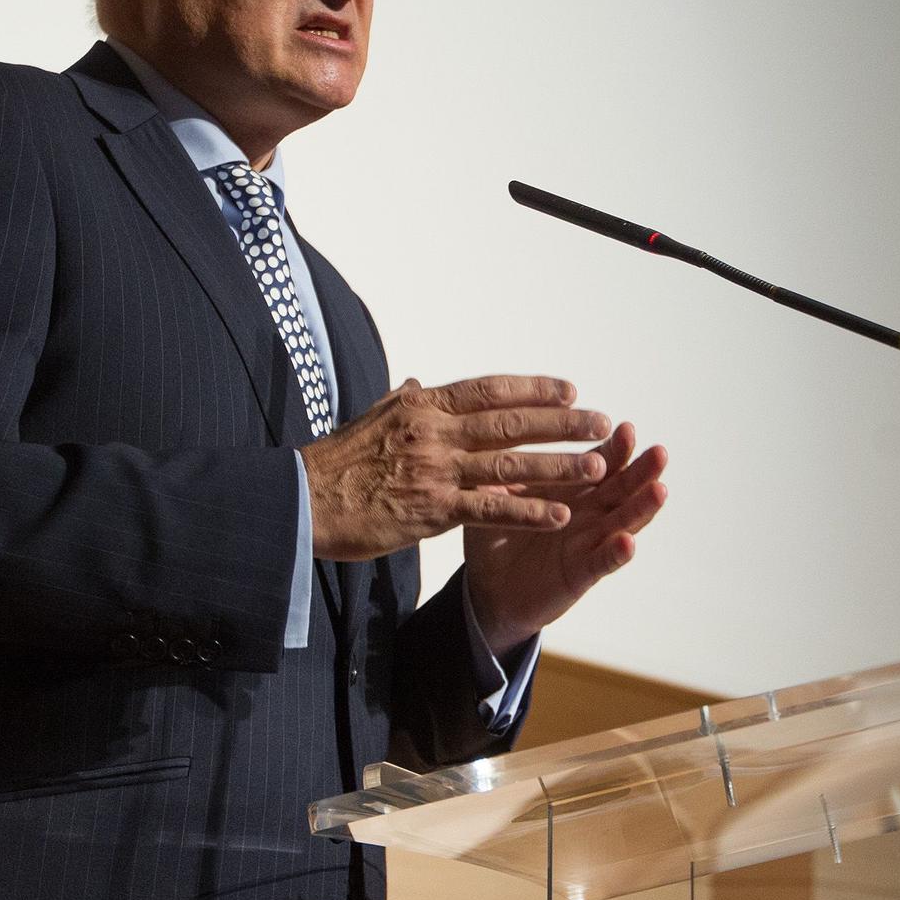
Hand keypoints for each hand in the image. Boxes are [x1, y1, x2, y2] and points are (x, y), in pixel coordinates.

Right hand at [300, 376, 610, 561]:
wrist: (299, 500)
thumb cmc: (333, 462)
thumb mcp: (371, 418)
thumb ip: (402, 403)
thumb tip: (416, 385)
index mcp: (422, 406)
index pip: (489, 390)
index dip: (533, 389)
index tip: (569, 388)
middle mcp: (435, 432)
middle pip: (511, 422)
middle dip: (561, 421)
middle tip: (600, 421)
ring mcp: (436, 470)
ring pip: (510, 464)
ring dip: (558, 465)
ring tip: (597, 464)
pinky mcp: (432, 510)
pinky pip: (491, 509)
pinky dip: (528, 511)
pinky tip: (561, 514)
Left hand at [463, 422, 668, 655]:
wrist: (488, 588)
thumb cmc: (497, 537)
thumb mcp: (497, 496)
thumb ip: (503, 466)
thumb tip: (490, 426)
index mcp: (573, 488)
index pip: (601, 463)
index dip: (616, 448)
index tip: (626, 428)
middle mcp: (590, 513)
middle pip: (623, 488)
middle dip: (643, 470)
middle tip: (659, 453)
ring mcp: (590, 543)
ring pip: (623, 522)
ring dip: (642, 507)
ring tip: (659, 489)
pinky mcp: (582, 573)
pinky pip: (603, 562)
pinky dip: (616, 552)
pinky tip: (627, 541)